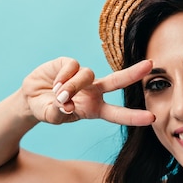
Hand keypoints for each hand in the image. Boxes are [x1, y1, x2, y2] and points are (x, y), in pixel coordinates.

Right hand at [20, 57, 154, 125]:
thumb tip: (66, 103)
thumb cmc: (47, 110)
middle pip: (117, 81)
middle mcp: (93, 91)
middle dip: (134, 73)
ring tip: (59, 95)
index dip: (134, 117)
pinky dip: (62, 76)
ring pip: (87, 75)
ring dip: (72, 86)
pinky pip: (72, 66)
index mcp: (95, 109)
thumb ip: (59, 112)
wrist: (31, 98)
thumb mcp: (52, 116)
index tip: (151, 118)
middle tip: (150, 65)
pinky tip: (54, 82)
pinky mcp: (69, 64)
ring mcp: (83, 76)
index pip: (118, 114)